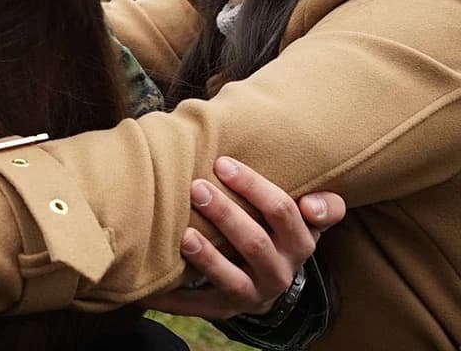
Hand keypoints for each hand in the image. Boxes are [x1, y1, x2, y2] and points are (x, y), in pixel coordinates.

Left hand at [143, 156, 345, 319]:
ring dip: (208, 257)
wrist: (265, 278)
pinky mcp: (226, 309)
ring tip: (185, 236)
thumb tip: (312, 202)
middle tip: (195, 188)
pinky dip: (174, 298)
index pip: (283, 211)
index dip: (255, 187)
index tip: (222, 163)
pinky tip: (150, 288)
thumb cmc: (274, 228)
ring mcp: (254, 294)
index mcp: (300, 241)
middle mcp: (281, 272)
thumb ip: (321, 204)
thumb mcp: (301, 215)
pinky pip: (199, 306)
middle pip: (255, 242)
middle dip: (224, 214)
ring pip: (233, 279)